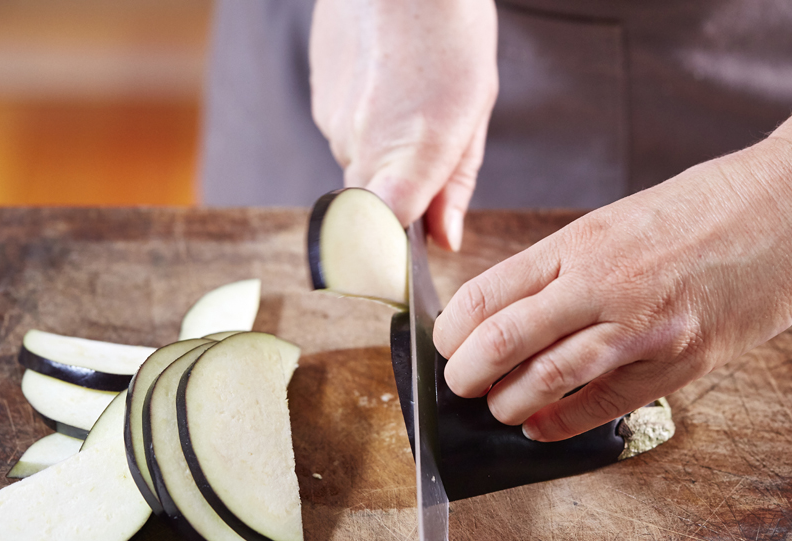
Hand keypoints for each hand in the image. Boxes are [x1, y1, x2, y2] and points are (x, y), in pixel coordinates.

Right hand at [310, 0, 497, 249]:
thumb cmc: (451, 34)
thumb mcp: (473, 116)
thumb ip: (455, 186)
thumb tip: (445, 241)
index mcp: (408, 162)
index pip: (384, 241)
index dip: (394, 251)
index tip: (408, 255)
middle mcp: (358, 152)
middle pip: (374, 204)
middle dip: (401, 191)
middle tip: (434, 145)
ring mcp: (331, 125)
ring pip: (358, 162)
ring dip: (383, 149)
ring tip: (411, 100)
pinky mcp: (318, 100)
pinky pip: (342, 131)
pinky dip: (364, 120)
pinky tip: (385, 83)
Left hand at [434, 114, 791, 439]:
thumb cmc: (707, 206)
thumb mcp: (621, 220)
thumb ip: (568, 266)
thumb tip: (516, 310)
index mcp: (582, 242)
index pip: (487, 293)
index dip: (453, 331)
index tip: (447, 345)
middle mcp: (604, 282)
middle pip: (504, 341)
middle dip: (466, 374)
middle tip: (458, 386)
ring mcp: (644, 326)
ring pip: (548, 379)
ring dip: (508, 404)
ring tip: (496, 408)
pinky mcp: (683, 361)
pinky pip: (605, 404)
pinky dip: (562, 424)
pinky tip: (542, 428)